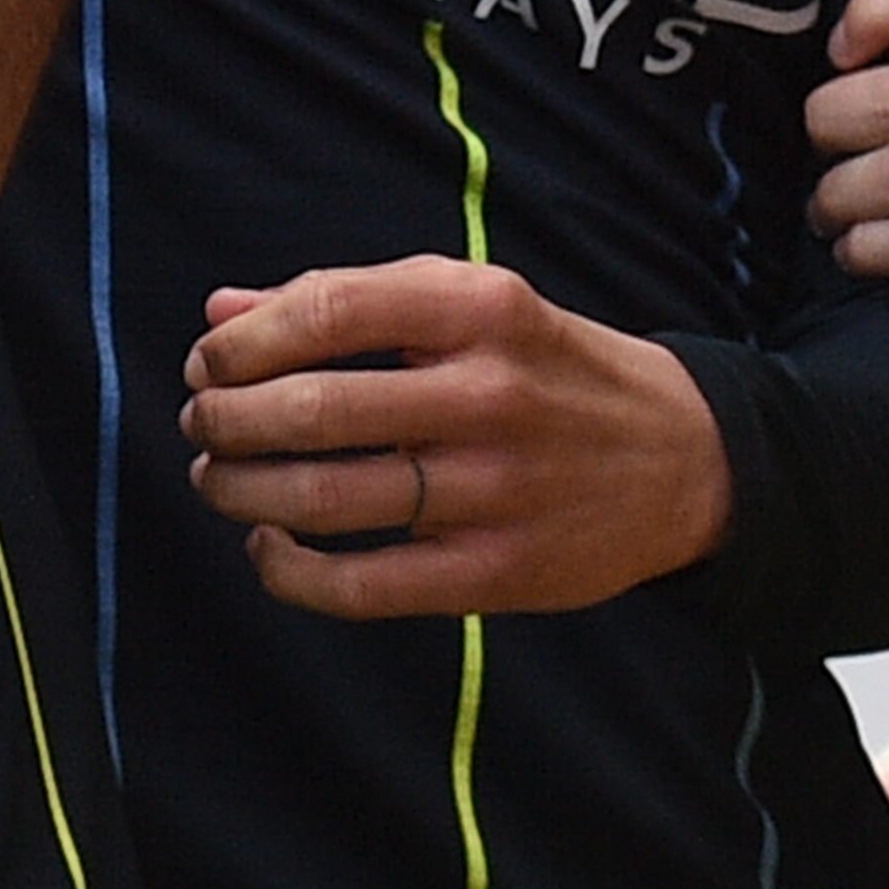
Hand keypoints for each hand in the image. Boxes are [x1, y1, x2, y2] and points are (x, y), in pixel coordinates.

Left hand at [180, 258, 733, 617]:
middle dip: (225, 418)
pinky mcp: (496, 572)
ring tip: (218, 478)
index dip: (242, 342)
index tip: (209, 361)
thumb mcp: (472, 307)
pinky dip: (289, 571)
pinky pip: (360, 586)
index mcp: (482, 308)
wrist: (685, 458)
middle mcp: (489, 393)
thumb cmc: (551, 370)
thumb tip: (220, 313)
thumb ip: (348, 302)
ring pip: (323, 498)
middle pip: (311, 408)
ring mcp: (493, 489)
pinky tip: (270, 546)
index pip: (327, 311)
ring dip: (239, 490)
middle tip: (203, 423)